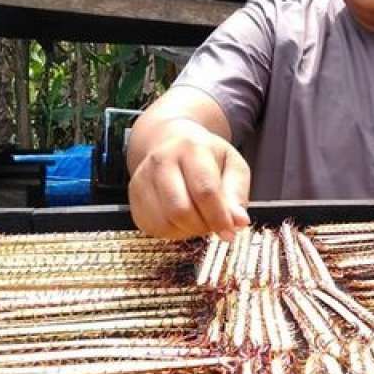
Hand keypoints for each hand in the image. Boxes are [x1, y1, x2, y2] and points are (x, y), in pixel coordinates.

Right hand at [128, 119, 250, 240]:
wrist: (171, 141)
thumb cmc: (206, 156)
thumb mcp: (232, 166)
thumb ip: (237, 194)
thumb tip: (239, 222)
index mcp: (191, 149)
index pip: (205, 190)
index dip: (219, 216)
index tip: (230, 231)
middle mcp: (162, 160)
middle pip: (181, 210)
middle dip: (203, 226)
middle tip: (215, 225)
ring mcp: (143, 178)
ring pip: (166, 222)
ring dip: (189, 230)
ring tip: (200, 219)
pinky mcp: (133, 196)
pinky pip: (153, 227)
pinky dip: (173, 231)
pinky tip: (183, 220)